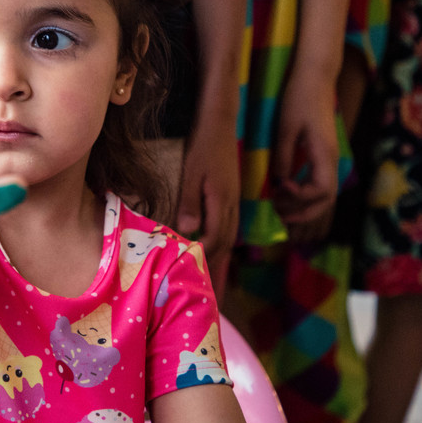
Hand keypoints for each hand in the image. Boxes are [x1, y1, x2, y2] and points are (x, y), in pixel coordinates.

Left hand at [177, 112, 238, 295]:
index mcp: (221, 203)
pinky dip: (223, 243)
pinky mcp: (231, 195)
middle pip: (225, 246)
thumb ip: (191, 202)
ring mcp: (234, 200)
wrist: (220, 123)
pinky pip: (229, 226)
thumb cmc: (203, 146)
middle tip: (212, 299)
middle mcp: (231, 206)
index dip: (205, 263)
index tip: (196, 283)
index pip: (214, 241)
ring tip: (215, 283)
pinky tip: (216, 249)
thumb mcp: (192, 173)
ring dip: (222, 260)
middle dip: (218, 272)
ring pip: (229, 237)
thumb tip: (188, 230)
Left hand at [270, 72, 338, 238]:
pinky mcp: (323, 154)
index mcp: (325, 154)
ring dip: (304, 207)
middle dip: (303, 213)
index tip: (279, 190)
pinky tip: (285, 193)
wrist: (315, 78)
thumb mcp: (286, 128)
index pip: (322, 190)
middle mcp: (332, 160)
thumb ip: (283, 157)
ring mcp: (329, 158)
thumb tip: (278, 183)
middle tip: (278, 216)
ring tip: (279, 209)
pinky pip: (318, 183)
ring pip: (324, 195)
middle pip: (326, 200)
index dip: (301, 198)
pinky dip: (305, 195)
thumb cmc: (299, 99)